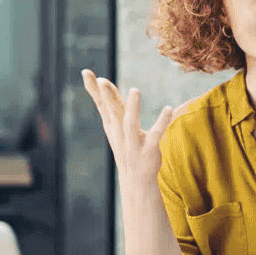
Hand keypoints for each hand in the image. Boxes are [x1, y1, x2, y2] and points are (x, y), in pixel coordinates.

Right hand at [81, 69, 173, 185]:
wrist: (135, 182)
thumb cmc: (125, 147)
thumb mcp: (114, 126)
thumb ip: (109, 103)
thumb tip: (99, 81)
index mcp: (112, 126)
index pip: (102, 105)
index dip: (94, 90)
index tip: (86, 73)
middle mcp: (120, 133)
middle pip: (112, 113)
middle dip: (107, 97)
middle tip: (103, 81)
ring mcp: (133, 143)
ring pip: (130, 124)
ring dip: (132, 108)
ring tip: (134, 90)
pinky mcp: (148, 151)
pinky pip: (155, 135)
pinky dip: (162, 122)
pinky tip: (169, 108)